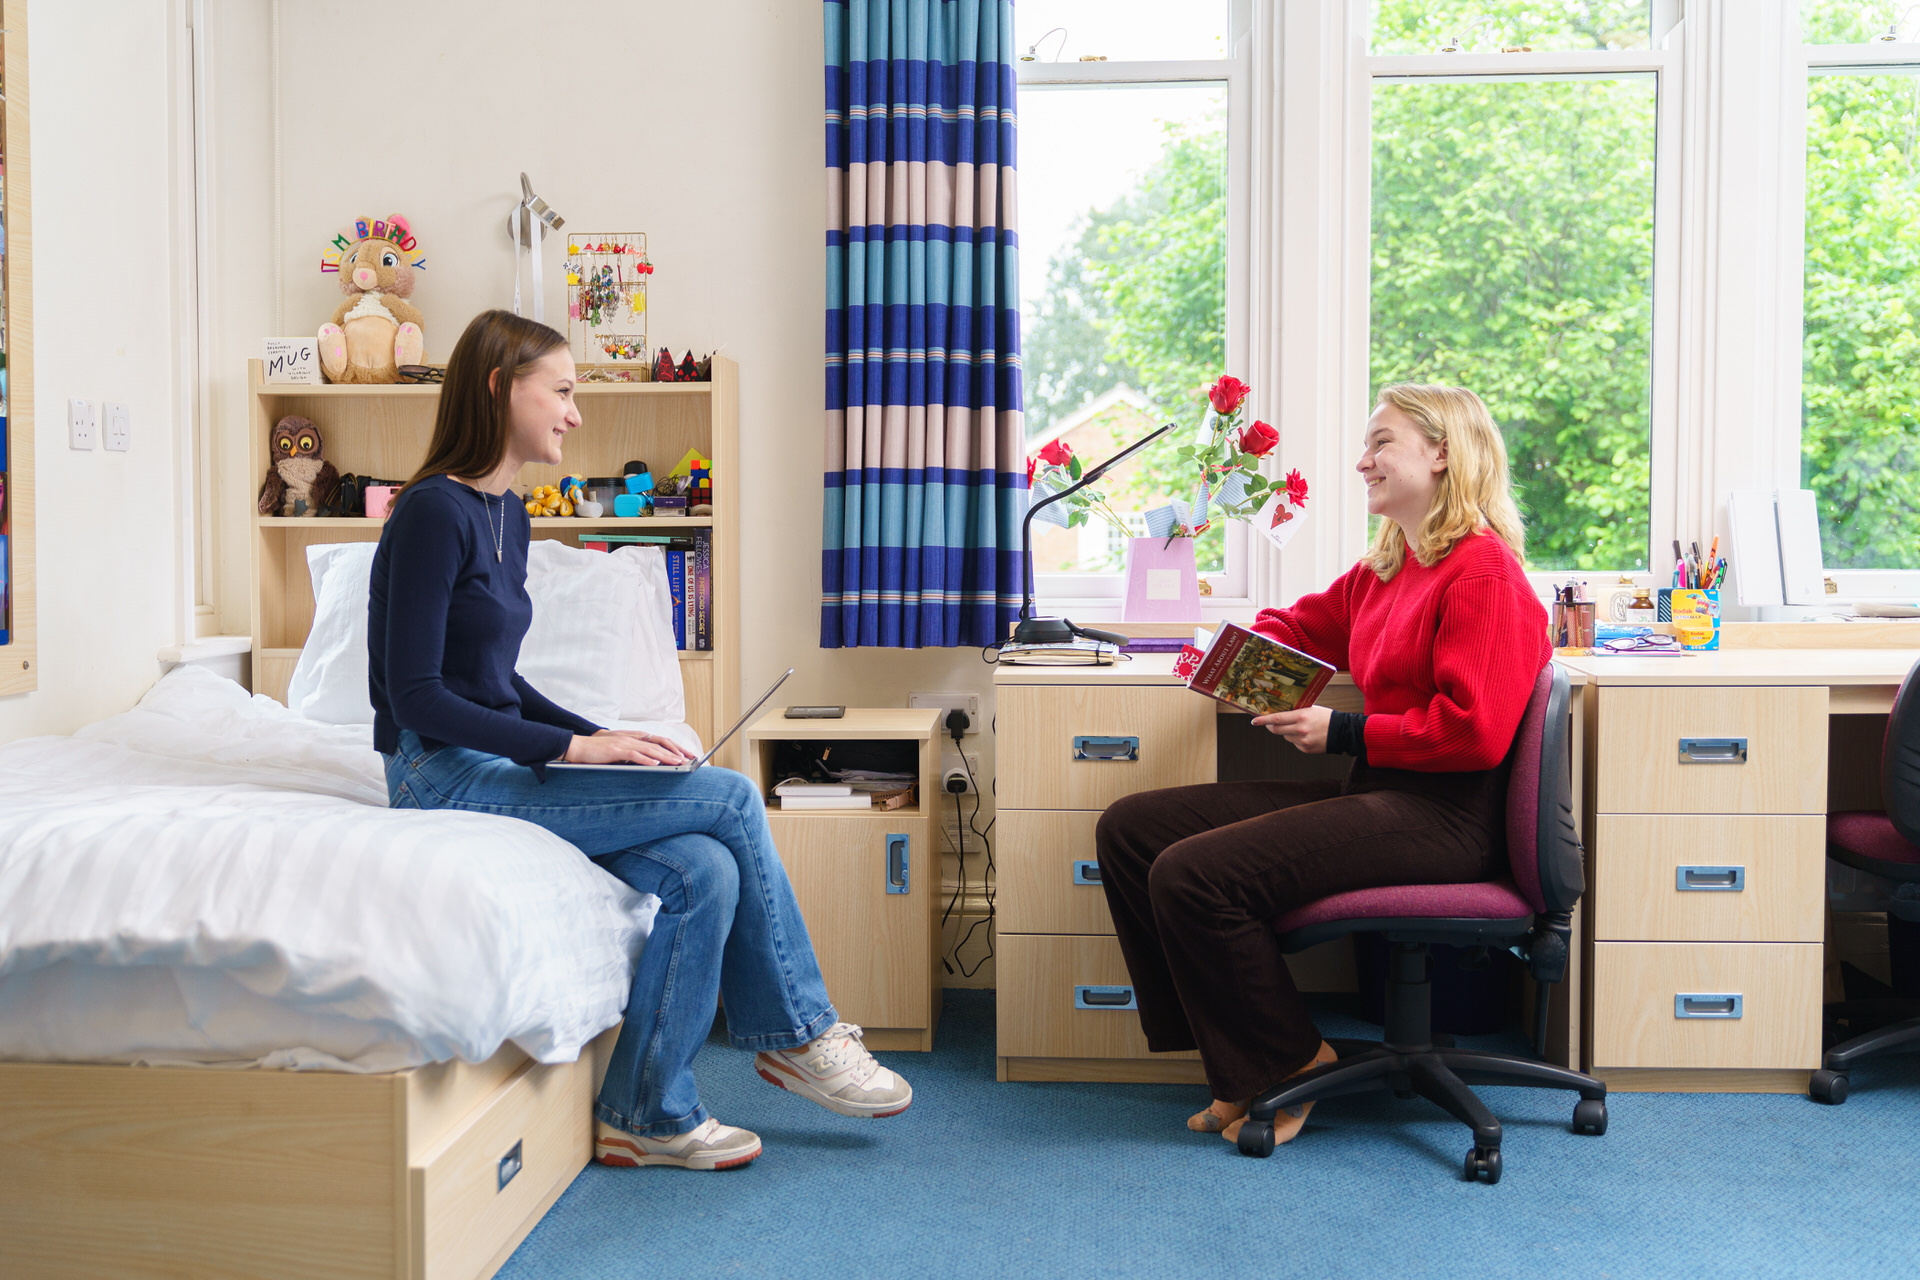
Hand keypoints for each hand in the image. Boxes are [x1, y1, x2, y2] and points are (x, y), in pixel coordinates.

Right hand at [563, 730, 692, 765]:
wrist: (578, 747)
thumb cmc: (598, 752)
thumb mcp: (619, 752)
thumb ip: (634, 755)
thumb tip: (650, 763)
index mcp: (634, 738)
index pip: (660, 741)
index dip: (675, 747)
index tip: (686, 755)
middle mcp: (632, 738)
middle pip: (659, 743)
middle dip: (676, 751)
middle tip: (689, 759)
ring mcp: (624, 743)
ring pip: (650, 748)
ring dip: (666, 756)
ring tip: (678, 762)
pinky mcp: (616, 750)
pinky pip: (634, 754)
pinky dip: (646, 758)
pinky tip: (656, 763)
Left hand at [1250, 704, 1331, 753]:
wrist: (1343, 732)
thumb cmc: (1326, 717)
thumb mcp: (1311, 709)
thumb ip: (1296, 711)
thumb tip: (1279, 713)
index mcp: (1301, 716)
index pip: (1277, 718)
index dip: (1263, 720)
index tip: (1254, 721)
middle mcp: (1300, 730)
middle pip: (1276, 730)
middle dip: (1270, 726)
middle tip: (1268, 723)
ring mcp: (1302, 741)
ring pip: (1285, 737)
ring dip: (1286, 732)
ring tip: (1298, 727)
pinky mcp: (1305, 749)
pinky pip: (1294, 743)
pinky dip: (1295, 738)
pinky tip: (1306, 735)